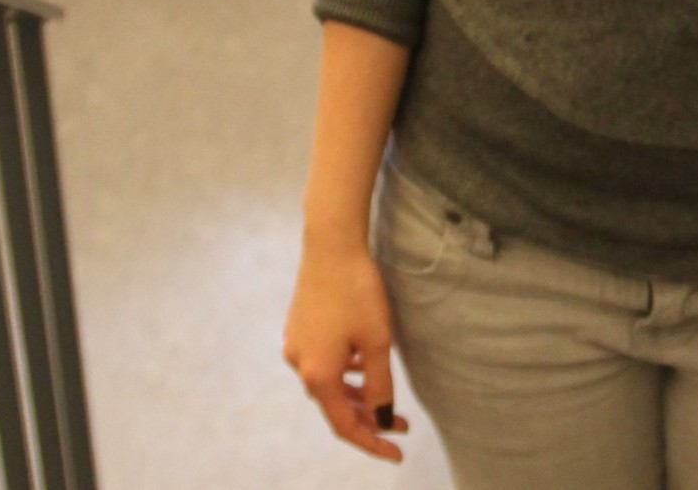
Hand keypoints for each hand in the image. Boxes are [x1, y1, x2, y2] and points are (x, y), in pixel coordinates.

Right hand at [284, 234, 409, 461]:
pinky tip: (361, 363)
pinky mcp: (298, 327)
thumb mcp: (378, 342)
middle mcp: (299, 364)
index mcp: (317, 375)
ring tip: (384, 395)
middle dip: (369, 417)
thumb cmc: (357, 292)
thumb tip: (383, 420)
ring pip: (328, 383)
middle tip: (402, 424)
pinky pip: (322, 361)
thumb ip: (380, 386)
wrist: (331, 243)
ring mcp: (295, 345)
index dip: (372, 442)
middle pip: (335, 406)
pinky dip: (343, 371)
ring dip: (356, 394)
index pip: (345, 425)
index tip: (398, 453)